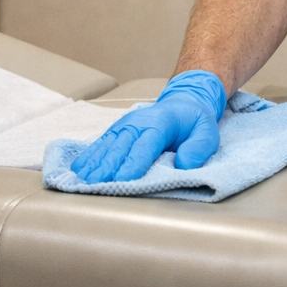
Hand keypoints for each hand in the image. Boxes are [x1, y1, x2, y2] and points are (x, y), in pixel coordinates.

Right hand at [69, 69, 227, 182]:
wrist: (183, 103)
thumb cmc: (194, 122)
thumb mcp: (208, 132)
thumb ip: (199, 147)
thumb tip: (184, 163)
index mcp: (161, 123)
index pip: (145, 145)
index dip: (133, 163)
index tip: (122, 179)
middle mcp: (138, 122)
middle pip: (121, 146)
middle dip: (108, 166)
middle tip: (95, 184)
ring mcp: (125, 125)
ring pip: (108, 144)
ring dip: (95, 162)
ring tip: (82, 179)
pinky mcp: (117, 130)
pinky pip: (102, 143)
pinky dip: (90, 155)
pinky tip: (78, 168)